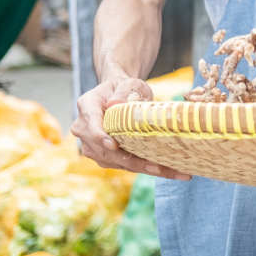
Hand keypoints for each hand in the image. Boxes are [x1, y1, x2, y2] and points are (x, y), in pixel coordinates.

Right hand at [71, 77, 190, 179]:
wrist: (119, 95)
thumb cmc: (125, 87)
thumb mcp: (128, 83)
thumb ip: (122, 92)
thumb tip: (114, 104)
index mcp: (87, 106)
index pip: (91, 124)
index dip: (101, 137)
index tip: (114, 145)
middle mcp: (84, 129)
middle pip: (106, 150)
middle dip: (132, 161)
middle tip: (158, 168)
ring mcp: (92, 145)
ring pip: (116, 161)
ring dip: (143, 168)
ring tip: (171, 171)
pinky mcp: (103, 155)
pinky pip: (123, 164)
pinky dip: (143, 167)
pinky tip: (166, 170)